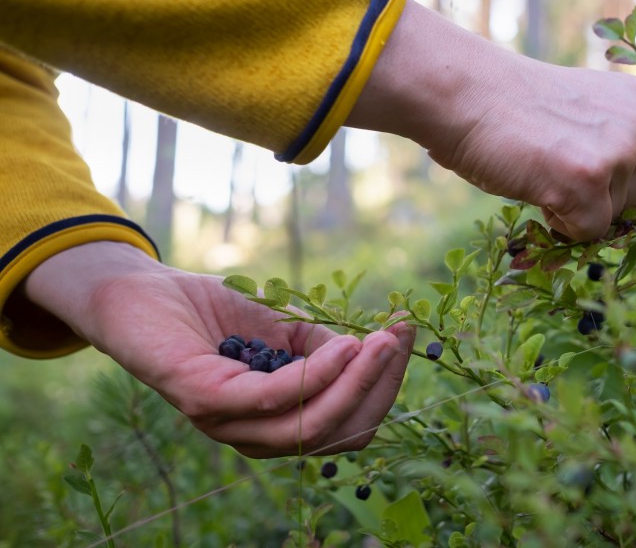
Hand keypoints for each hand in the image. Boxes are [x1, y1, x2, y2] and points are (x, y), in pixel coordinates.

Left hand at [23, 242, 414, 457]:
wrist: (141, 289)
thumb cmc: (213, 311)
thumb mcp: (286, 328)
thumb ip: (325, 348)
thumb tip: (374, 351)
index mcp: (276, 422)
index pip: (346, 427)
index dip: (383, 389)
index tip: (405, 337)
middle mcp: (253, 435)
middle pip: (336, 433)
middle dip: (378, 387)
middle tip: (398, 337)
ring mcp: (226, 423)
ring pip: (308, 427)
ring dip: (355, 383)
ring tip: (378, 341)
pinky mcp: (203, 400)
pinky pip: (272, 400)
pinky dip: (315, 375)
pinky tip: (341, 343)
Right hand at [347, 0, 635, 241]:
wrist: (468, 94)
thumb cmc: (515, 108)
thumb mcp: (584, 116)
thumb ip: (614, 143)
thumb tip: (632, 210)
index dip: (609, 186)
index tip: (571, 164)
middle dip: (597, 200)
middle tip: (551, 168)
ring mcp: (619, 154)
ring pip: (612, 219)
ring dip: (574, 208)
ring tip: (539, 169)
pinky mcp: (590, 183)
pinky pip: (588, 233)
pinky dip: (559, 225)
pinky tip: (536, 185)